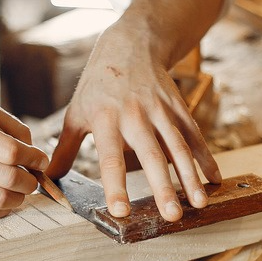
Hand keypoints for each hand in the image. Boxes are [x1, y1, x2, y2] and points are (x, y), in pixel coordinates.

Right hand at [0, 103, 49, 219]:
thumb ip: (11, 127)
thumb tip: (35, 154)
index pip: (11, 151)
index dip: (33, 158)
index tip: (39, 161)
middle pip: (9, 177)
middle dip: (30, 181)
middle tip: (32, 178)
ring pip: (0, 199)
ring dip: (19, 198)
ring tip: (19, 190)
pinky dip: (4, 208)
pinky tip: (4, 198)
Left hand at [47, 18, 220, 221]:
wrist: (131, 44)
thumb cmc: (97, 85)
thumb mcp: (76, 113)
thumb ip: (65, 150)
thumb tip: (47, 181)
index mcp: (105, 119)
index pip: (110, 158)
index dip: (115, 185)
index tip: (121, 210)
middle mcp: (134, 115)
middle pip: (151, 155)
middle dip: (163, 186)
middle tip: (171, 216)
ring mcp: (160, 110)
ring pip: (178, 147)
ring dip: (190, 176)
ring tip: (199, 204)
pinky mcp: (179, 107)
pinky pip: (194, 135)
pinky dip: (206, 158)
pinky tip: (214, 181)